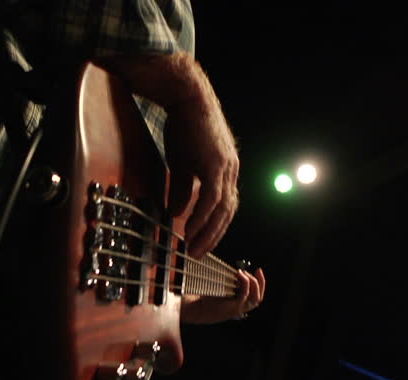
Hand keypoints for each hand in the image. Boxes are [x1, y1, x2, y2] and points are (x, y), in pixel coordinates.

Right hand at [92, 53, 239, 257]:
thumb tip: (177, 212)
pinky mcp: (215, 164)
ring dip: (208, 232)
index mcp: (226, 170)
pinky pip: (211, 200)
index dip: (215, 227)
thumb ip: (181, 188)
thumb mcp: (181, 162)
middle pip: (228, 212)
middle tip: (198, 255)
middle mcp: (231, 171)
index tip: (200, 243)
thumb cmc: (183, 124)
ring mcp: (226, 167)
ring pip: (221, 210)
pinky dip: (201, 218)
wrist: (185, 97)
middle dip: (213, 236)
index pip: (225, 206)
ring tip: (193, 249)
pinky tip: (189, 230)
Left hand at [180, 268, 265, 324]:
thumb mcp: (226, 289)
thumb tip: (240, 271)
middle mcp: (243, 307)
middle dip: (259, 282)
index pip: (258, 294)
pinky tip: (239, 275)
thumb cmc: (212, 298)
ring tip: (244, 273)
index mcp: (243, 303)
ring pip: (255, 297)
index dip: (261, 282)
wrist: (201, 308)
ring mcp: (240, 308)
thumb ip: (234, 284)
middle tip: (254, 271)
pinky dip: (244, 283)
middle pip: (259, 297)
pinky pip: (244, 294)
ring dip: (252, 283)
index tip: (258, 270)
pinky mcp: (234, 308)